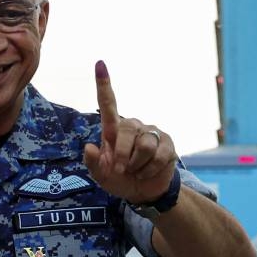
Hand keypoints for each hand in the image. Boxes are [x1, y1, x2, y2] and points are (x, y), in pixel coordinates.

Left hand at [83, 60, 176, 204]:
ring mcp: (151, 133)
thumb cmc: (119, 179)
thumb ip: (93, 164)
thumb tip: (89, 147)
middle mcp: (133, 126)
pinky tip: (147, 172)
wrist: (143, 192)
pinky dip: (150, 169)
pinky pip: (159, 155)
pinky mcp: (167, 144)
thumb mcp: (101, 177)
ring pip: (145, 145)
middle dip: (123, 153)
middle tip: (121, 169)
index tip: (99, 64)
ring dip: (137, 165)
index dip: (104, 84)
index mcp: (113, 130)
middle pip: (127, 129)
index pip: (108, 104)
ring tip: (136, 171)